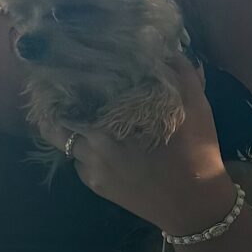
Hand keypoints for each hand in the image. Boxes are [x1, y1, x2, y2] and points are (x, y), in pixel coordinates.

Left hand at [66, 57, 233, 233]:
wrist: (196, 206)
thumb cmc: (197, 151)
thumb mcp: (196, 105)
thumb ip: (178, 71)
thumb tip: (163, 46)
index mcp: (114, 121)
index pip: (70, 97)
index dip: (61, 82)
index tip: (61, 68)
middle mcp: (95, 145)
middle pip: (55, 123)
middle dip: (55, 106)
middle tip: (60, 91)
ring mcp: (93, 169)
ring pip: (65, 143)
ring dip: (68, 129)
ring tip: (73, 114)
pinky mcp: (97, 186)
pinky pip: (79, 162)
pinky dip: (85, 150)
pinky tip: (99, 143)